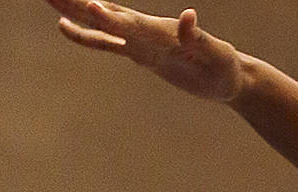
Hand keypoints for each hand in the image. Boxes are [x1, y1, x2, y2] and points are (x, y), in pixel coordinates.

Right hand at [46, 1, 243, 102]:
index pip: (131, 25)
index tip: (89, 7)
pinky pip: (108, 43)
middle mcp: (147, 32)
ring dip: (76, 12)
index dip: (110, 19)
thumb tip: (189, 16)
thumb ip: (200, 38)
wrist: (231, 78)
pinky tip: (66, 28)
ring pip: (102, 24)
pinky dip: (88, 36)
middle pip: (106, 16)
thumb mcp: (219, 56)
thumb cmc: (227, 68)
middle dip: (78, 5)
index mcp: (163, 33)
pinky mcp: (141, 53)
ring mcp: (142, 41)